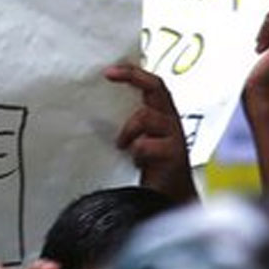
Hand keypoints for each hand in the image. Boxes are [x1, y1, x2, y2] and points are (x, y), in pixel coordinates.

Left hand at [106, 63, 196, 203]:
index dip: (133, 73)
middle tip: (110, 74)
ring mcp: (174, 136)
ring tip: (123, 144)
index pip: (152, 84)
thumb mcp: (138, 138)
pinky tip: (137, 161)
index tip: (108, 70)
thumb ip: (127, 122)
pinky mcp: (174, 155)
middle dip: (134, 77)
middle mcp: (170, 120)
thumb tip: (93, 111)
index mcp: (162, 113)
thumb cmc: (153, 166)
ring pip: (147, 116)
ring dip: (129, 128)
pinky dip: (137, 151)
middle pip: (157, 87)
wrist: (170, 197)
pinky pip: (146, 145)